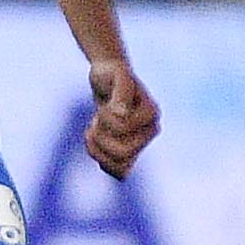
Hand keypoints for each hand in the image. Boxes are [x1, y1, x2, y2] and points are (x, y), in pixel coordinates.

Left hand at [84, 57, 158, 178]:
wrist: (108, 79)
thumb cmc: (112, 73)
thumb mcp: (116, 74)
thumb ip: (121, 92)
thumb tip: (122, 115)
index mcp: (152, 114)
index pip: (122, 129)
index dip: (106, 118)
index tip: (105, 105)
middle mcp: (151, 131)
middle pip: (122, 153)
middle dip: (100, 137)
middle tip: (96, 118)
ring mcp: (141, 143)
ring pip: (119, 167)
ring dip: (97, 149)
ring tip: (92, 130)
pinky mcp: (129, 152)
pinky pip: (116, 171)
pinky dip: (99, 158)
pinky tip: (93, 139)